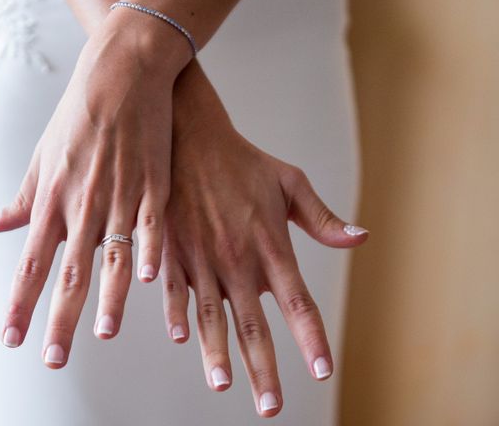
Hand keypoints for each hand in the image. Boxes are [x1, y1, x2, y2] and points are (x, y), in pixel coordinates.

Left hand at [0, 9, 191, 366]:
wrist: (120, 75)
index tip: (13, 338)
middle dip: (59, 318)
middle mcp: (83, 204)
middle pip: (69, 272)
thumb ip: (23, 198)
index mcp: (52, 199)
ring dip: (109, 299)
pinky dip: (150, 252)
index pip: (32, 263)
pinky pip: (151, 225)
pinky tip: (152, 280)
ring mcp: (119, 195)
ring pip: (112, 256)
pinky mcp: (152, 184)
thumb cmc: (78, 116)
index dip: (21, 304)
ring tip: (106, 333)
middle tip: (53, 358)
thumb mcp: (42, 156)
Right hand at [159, 61, 368, 416]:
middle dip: (263, 368)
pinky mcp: (174, 252)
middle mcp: (238, 260)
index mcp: (270, 246)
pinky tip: (182, 339)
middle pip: (254, 324)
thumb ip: (322, 218)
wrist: (190, 137)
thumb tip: (361, 239)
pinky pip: (176, 291)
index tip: (322, 372)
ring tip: (223, 385)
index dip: (312, 341)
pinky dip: (178, 316)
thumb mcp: (290, 183)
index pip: (298, 303)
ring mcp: (202, 257)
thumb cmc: (242, 161)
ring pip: (212, 317)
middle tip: (271, 406)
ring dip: (217, 354)